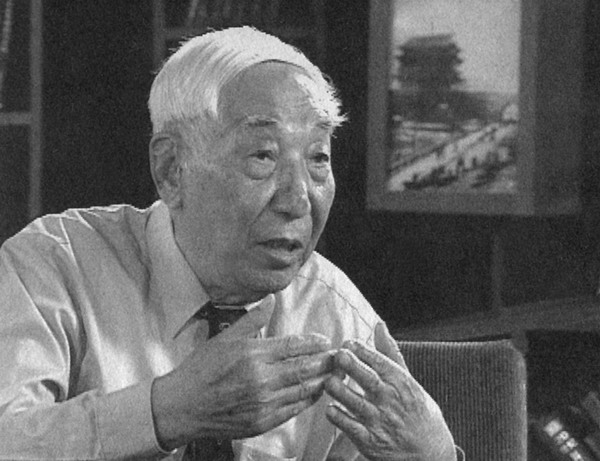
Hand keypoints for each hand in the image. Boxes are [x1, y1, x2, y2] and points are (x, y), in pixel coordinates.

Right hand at [151, 305, 335, 449]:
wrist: (182, 407)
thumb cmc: (201, 370)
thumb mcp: (225, 338)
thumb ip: (252, 320)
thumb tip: (271, 299)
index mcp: (253, 355)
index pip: (293, 346)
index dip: (314, 344)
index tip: (325, 341)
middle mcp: (261, 379)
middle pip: (304, 368)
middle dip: (325, 361)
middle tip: (339, 356)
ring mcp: (263, 403)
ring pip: (302, 390)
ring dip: (322, 380)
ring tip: (335, 374)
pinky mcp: (262, 422)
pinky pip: (293, 410)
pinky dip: (308, 400)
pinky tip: (315, 393)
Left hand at [325, 323, 455, 460]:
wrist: (429, 450)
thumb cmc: (415, 409)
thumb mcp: (408, 379)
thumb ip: (390, 352)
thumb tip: (378, 325)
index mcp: (400, 382)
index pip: (381, 363)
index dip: (364, 352)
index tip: (348, 342)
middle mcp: (391, 401)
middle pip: (369, 381)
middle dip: (353, 367)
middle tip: (338, 355)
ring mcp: (380, 422)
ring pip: (357, 405)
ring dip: (342, 392)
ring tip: (329, 382)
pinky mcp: (371, 442)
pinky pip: (352, 429)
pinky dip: (341, 419)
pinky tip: (330, 409)